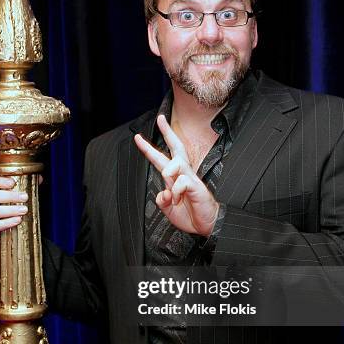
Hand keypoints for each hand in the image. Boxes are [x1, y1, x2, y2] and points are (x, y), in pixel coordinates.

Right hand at [0, 175, 41, 247]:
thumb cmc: (2, 208)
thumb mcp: (8, 197)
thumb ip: (22, 186)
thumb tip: (39, 178)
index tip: (13, 183)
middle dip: (10, 196)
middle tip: (25, 197)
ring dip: (11, 210)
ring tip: (24, 210)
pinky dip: (7, 223)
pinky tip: (17, 220)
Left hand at [134, 114, 218, 236]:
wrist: (206, 226)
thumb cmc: (190, 215)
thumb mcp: (169, 210)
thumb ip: (162, 200)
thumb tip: (163, 193)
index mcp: (175, 178)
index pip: (161, 158)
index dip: (148, 148)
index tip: (137, 137)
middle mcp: (183, 174)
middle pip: (176, 147)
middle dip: (168, 132)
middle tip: (161, 118)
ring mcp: (191, 179)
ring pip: (177, 162)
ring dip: (168, 170)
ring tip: (168, 180)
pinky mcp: (197, 187)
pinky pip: (182, 182)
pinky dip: (176, 192)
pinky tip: (178, 200)